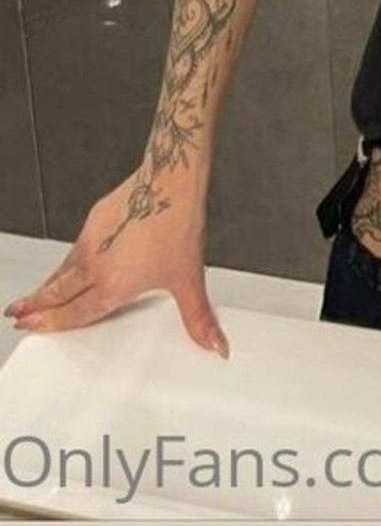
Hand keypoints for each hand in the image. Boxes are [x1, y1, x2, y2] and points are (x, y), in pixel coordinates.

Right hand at [2, 163, 228, 356]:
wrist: (172, 180)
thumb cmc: (178, 224)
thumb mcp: (188, 278)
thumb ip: (198, 319)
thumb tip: (216, 346)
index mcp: (112, 285)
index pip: (75, 313)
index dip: (52, 323)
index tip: (31, 326)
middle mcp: (95, 264)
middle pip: (58, 292)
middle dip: (36, 306)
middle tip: (17, 314)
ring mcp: (92, 239)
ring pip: (64, 269)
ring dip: (48, 284)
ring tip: (36, 295)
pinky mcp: (95, 218)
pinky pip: (75, 248)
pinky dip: (66, 261)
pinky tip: (71, 262)